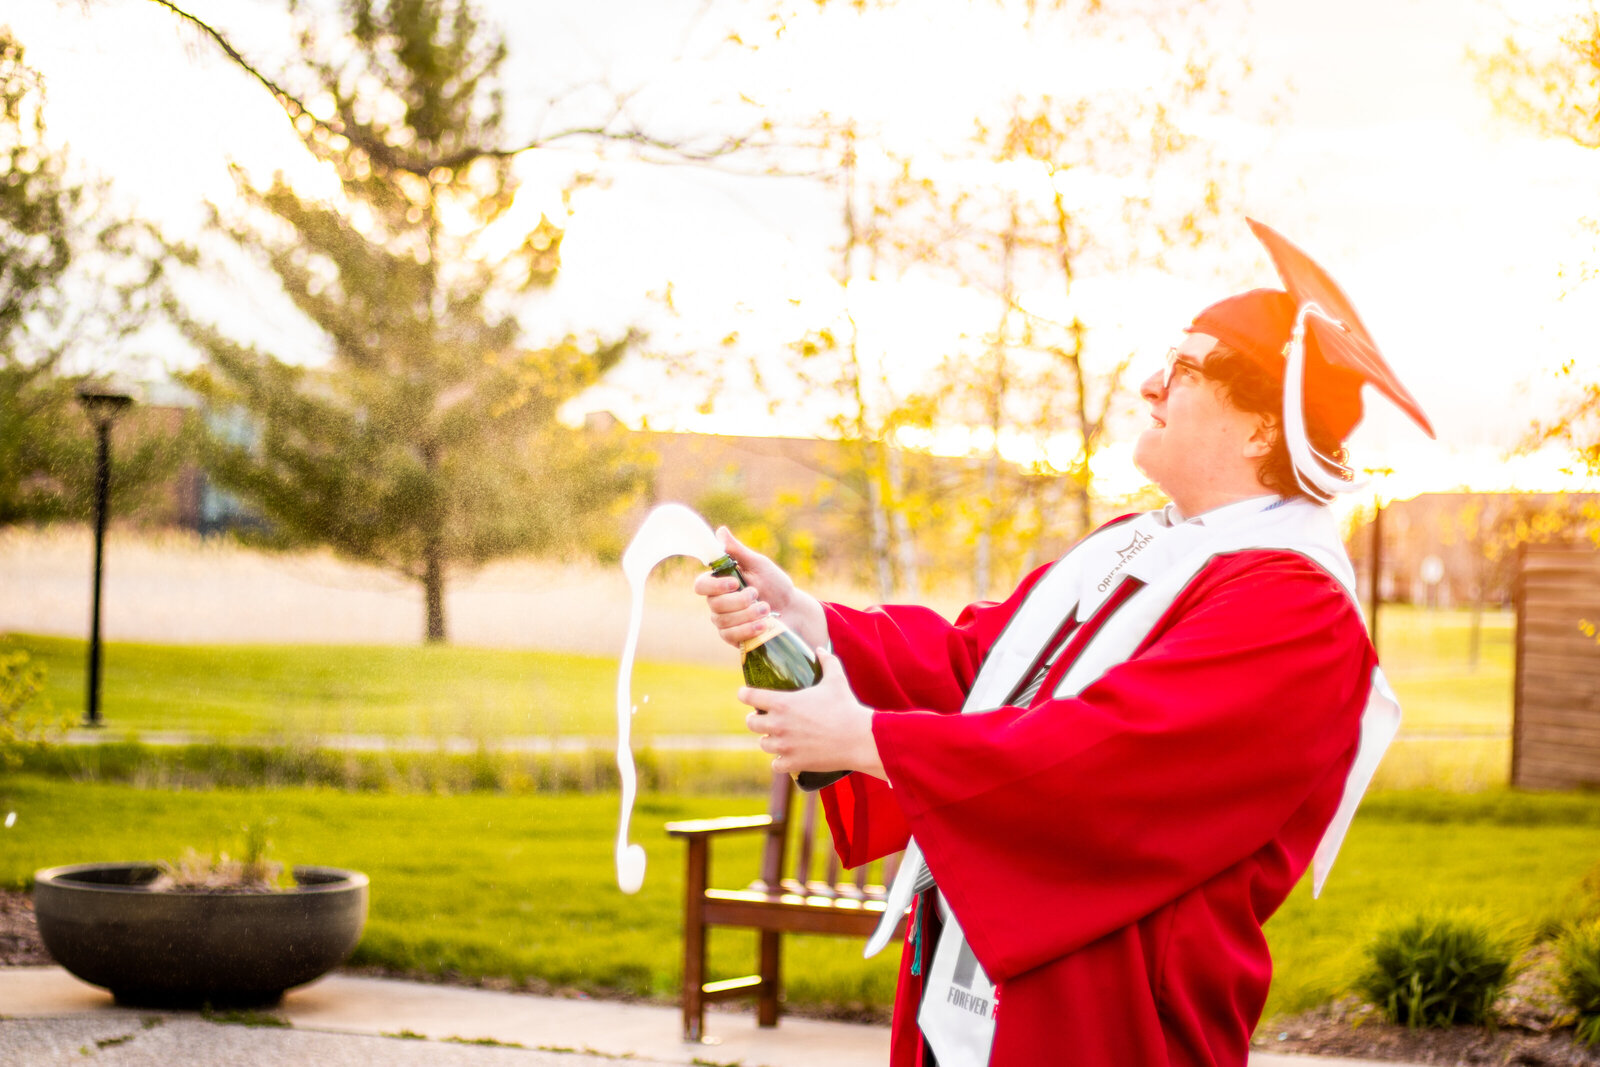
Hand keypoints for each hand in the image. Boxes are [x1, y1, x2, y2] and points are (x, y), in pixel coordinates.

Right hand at [691, 527, 827, 649]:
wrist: (791, 609)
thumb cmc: (774, 583)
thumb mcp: (759, 565)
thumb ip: (738, 551)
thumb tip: (720, 531)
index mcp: (720, 583)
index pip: (701, 585)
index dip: (714, 586)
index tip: (735, 583)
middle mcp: (717, 602)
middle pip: (714, 605)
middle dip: (739, 601)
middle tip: (758, 595)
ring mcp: (724, 621)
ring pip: (724, 621)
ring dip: (747, 615)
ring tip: (767, 609)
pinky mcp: (733, 636)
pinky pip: (731, 636)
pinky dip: (748, 630)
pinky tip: (764, 625)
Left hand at [739, 649, 884, 779]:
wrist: (858, 738)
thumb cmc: (846, 707)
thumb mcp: (836, 679)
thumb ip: (826, 661)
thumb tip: (820, 649)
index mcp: (782, 703)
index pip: (749, 697)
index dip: (745, 694)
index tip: (745, 694)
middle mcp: (778, 724)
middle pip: (751, 723)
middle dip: (756, 719)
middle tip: (765, 718)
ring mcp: (784, 745)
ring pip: (763, 743)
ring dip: (769, 740)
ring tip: (777, 737)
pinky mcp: (793, 762)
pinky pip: (775, 764)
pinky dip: (780, 760)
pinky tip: (786, 756)